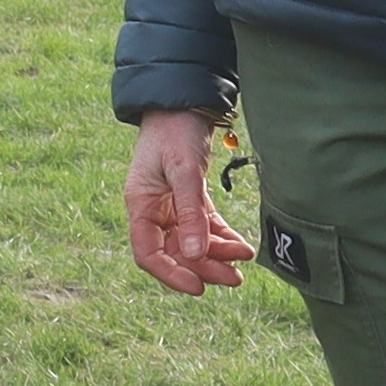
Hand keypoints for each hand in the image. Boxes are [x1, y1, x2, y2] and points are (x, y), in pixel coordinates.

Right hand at [125, 108, 253, 293]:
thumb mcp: (184, 170)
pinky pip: (204, 225)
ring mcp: (171, 204)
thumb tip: (196, 254)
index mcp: (140, 205)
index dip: (172, 274)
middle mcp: (153, 209)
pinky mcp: (189, 196)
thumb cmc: (176, 129)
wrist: (184, 98)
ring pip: (193, 241)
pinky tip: (240, 245)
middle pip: (175, 252)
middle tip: (235, 279)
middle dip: (205, 267)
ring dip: (217, 254)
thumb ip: (190, 213)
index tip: (199, 287)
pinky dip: (221, 236)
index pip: (148, 254)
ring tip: (244, 261)